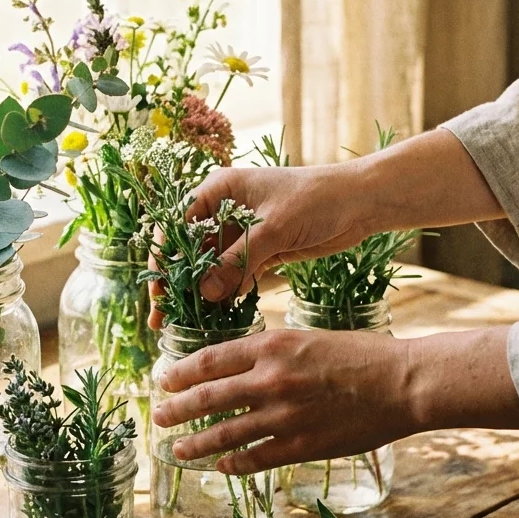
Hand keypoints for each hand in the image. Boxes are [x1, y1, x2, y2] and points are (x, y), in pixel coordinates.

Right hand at [145, 129, 508, 328]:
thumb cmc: (317, 198)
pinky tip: (215, 319)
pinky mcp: (260, 252)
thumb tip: (205, 293)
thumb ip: (237, 259)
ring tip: (183, 327)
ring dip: (198, 295)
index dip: (162, 258)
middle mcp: (224, 210)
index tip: (158, 290)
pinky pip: (233, 276)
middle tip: (161, 320)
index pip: (176, 224)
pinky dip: (224, 295)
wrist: (361, 201)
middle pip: (188, 251)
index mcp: (219, 190)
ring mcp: (241, 233)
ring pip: (209, 268)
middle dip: (175, 285)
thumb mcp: (273, 228)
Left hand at [152, 328, 418, 474]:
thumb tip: (240, 368)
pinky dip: (234, 464)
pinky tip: (222, 467)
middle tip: (159, 417)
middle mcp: (271, 380)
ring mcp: (284, 416)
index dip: (180, 373)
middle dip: (176, 410)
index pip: (209, 360)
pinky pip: (256, 458)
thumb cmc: (362, 355)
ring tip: (177, 450)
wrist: (403, 383)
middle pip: (207, 398)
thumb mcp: (309, 338)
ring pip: (225, 434)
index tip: (164, 382)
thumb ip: (272, 353)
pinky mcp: (301, 446)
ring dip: (196, 444)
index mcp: (271, 347)